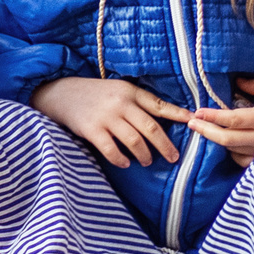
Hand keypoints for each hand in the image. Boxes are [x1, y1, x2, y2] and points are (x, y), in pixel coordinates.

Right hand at [31, 76, 185, 167]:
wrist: (60, 93)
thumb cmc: (93, 95)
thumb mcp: (117, 90)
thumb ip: (136, 102)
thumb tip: (162, 121)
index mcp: (129, 91)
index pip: (158, 105)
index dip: (177, 114)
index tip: (193, 122)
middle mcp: (120, 103)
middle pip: (150, 127)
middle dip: (165, 145)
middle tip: (173, 157)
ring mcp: (106, 117)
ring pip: (134, 141)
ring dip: (144, 154)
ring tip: (147, 161)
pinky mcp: (92, 130)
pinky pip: (112, 150)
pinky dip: (120, 159)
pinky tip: (124, 163)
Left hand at [185, 77, 253, 165]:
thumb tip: (238, 82)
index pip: (230, 120)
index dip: (211, 117)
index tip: (197, 112)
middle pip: (226, 140)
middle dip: (206, 132)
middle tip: (192, 123)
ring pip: (233, 153)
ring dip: (218, 143)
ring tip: (207, 132)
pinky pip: (245, 163)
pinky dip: (234, 154)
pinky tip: (230, 146)